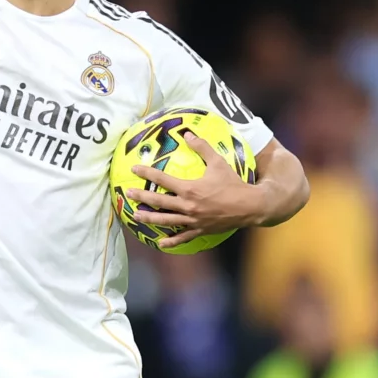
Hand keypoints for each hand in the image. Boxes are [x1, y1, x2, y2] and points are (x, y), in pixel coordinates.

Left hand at [130, 129, 266, 249]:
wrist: (249, 206)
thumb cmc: (233, 183)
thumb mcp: (218, 162)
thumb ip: (202, 147)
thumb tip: (188, 134)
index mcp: (189, 188)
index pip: (162, 180)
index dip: (147, 173)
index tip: (134, 169)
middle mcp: (188, 206)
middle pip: (159, 202)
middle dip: (142, 197)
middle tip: (128, 194)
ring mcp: (193, 220)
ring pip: (166, 220)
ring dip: (149, 218)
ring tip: (136, 216)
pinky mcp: (200, 230)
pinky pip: (183, 237)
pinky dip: (172, 241)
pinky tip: (161, 243)